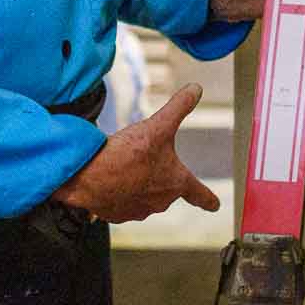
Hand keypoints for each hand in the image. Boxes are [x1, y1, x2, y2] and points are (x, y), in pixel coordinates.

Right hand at [51, 84, 219, 221]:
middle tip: (140, 160)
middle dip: (156, 176)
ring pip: (142, 195)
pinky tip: (108, 178)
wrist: (89, 176)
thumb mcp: (158, 125)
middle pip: (165, 189)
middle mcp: (160, 202)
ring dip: (135, 183)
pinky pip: (120, 202)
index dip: (208, 199)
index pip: (200, 194)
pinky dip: (116, 191)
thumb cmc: (127, 154)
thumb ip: (179, 106)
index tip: (215, 205)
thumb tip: (197, 88)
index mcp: (176, 182)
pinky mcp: (116, 215)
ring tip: (122, 167)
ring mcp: (138, 210)